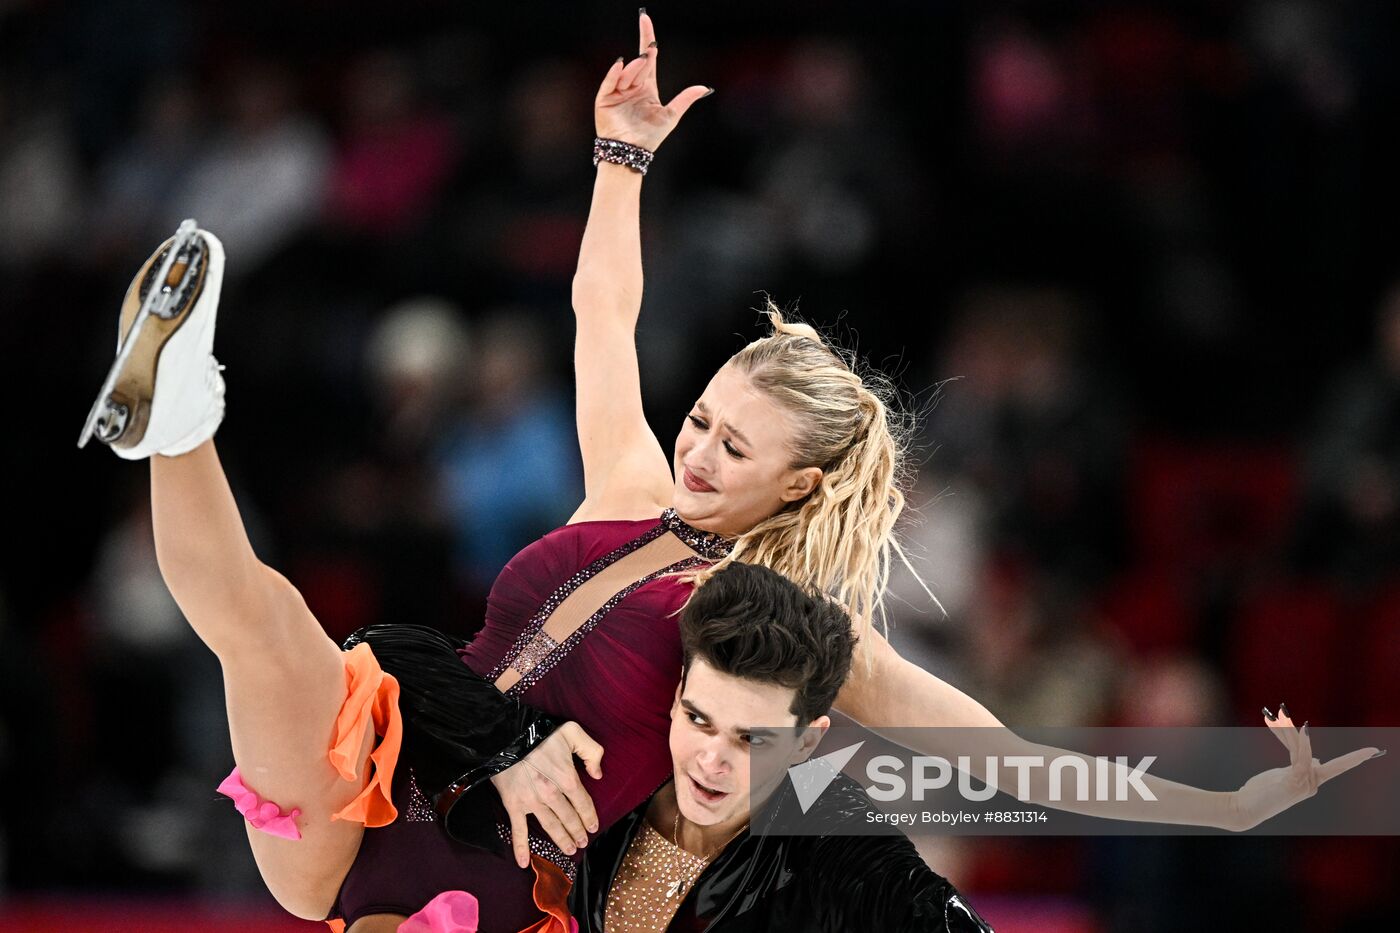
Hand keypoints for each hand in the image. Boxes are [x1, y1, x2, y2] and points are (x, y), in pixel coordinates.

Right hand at [490, 721, 604, 867]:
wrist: (505, 735)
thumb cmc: (539, 732)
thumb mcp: (572, 732)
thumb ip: (591, 751)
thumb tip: (598, 774)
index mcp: (567, 777)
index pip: (583, 802)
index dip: (589, 816)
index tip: (593, 826)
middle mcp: (551, 794)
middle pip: (568, 818)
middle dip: (577, 832)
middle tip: (582, 842)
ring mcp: (532, 802)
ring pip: (550, 826)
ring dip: (561, 840)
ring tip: (570, 850)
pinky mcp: (514, 805)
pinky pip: (518, 830)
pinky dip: (520, 847)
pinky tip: (523, 863)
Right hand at [594, 10, 710, 151]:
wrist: (633, 152)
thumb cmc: (651, 136)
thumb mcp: (671, 115)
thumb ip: (685, 99)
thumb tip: (704, 88)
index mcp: (647, 87)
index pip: (648, 59)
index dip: (646, 39)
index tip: (645, 19)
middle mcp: (632, 87)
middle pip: (639, 65)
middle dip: (644, 56)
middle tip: (650, 50)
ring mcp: (617, 92)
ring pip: (626, 73)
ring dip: (634, 68)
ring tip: (640, 62)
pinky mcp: (604, 99)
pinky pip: (609, 82)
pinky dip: (615, 73)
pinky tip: (620, 64)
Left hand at [1226, 704, 1379, 831]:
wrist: (1245, 807)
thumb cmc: (1260, 793)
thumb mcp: (1284, 776)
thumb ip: (1300, 767)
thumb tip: (1317, 760)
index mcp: (1311, 781)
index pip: (1338, 767)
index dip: (1355, 759)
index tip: (1373, 750)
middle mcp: (1312, 784)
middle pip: (1326, 759)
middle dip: (1344, 752)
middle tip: (1345, 737)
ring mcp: (1305, 784)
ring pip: (1303, 750)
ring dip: (1289, 730)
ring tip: (1278, 712)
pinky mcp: (1294, 781)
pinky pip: (1301, 757)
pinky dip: (1303, 742)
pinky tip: (1303, 729)